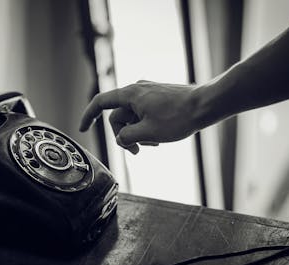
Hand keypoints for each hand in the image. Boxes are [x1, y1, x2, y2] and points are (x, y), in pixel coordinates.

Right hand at [79, 80, 199, 153]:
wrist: (206, 104)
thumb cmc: (179, 117)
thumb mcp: (148, 133)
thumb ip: (127, 138)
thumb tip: (121, 139)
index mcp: (129, 94)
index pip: (100, 103)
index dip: (88, 116)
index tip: (82, 128)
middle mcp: (136, 90)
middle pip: (118, 116)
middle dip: (125, 135)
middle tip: (138, 151)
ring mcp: (148, 92)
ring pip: (132, 117)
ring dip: (138, 133)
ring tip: (155, 143)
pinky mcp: (158, 97)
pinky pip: (144, 113)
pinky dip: (146, 126)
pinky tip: (160, 136)